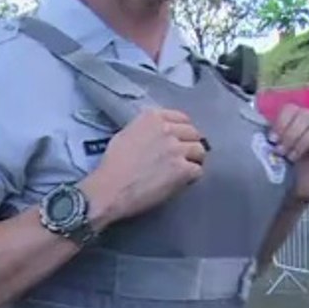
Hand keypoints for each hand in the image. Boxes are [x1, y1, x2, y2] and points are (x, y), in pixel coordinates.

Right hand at [81, 107, 206, 226]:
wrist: (109, 189)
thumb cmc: (112, 165)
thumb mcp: (125, 135)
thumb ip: (146, 129)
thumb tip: (158, 134)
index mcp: (152, 118)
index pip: (181, 118)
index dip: (181, 132)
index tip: (178, 141)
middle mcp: (167, 129)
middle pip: (194, 134)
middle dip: (189, 145)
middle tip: (180, 158)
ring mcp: (177, 149)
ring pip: (199, 151)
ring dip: (192, 161)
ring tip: (181, 171)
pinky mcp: (183, 169)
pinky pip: (198, 171)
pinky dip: (190, 178)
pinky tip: (179, 182)